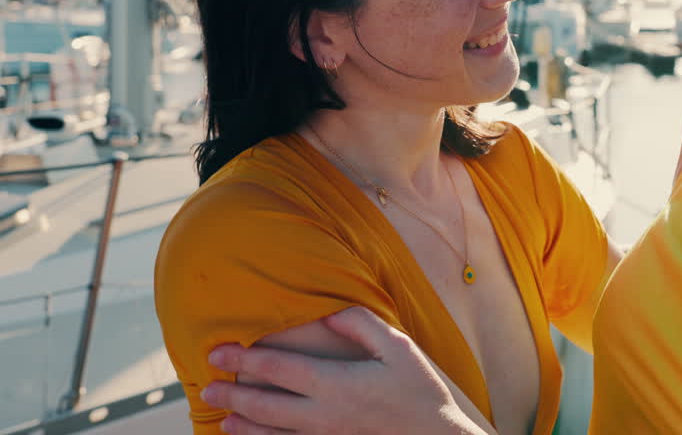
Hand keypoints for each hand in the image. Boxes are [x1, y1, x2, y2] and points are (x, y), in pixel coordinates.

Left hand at [201, 306, 496, 434]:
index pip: (279, 370)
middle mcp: (324, 414)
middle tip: (206, 387)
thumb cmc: (420, 389)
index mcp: (336, 384)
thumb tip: (328, 313)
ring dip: (244, 423)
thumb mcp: (398, 347)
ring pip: (272, 433)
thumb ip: (361, 325)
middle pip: (266, 405)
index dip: (245, 359)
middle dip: (232, 394)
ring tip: (222, 415)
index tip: (219, 351)